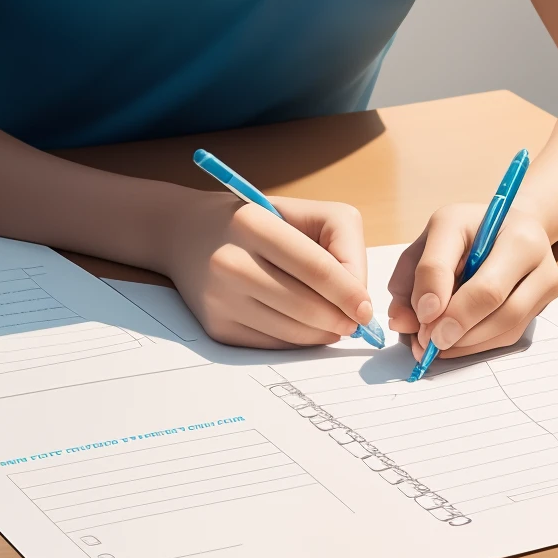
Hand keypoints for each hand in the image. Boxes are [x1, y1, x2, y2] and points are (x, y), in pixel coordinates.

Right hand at [160, 189, 374, 348]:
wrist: (190, 234)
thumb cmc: (262, 222)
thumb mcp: (307, 213)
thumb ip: (344, 247)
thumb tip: (358, 302)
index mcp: (253, 223)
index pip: (317, 268)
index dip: (350, 293)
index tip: (366, 308)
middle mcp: (230, 261)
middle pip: (306, 305)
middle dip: (340, 319)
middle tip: (355, 321)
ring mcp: (219, 297)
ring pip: (291, 331)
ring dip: (323, 333)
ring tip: (334, 323)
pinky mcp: (216, 326)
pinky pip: (272, 344)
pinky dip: (297, 340)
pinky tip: (303, 325)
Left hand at [387, 202, 557, 360]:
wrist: (510, 229)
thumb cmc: (468, 232)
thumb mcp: (434, 237)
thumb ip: (414, 274)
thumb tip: (402, 321)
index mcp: (498, 220)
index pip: (461, 249)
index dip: (437, 290)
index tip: (419, 316)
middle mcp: (529, 246)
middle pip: (491, 295)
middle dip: (453, 323)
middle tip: (427, 340)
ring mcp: (545, 277)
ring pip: (504, 323)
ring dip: (464, 341)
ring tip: (434, 343)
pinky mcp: (545, 303)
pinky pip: (510, 334)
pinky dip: (477, 345)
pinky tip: (455, 342)